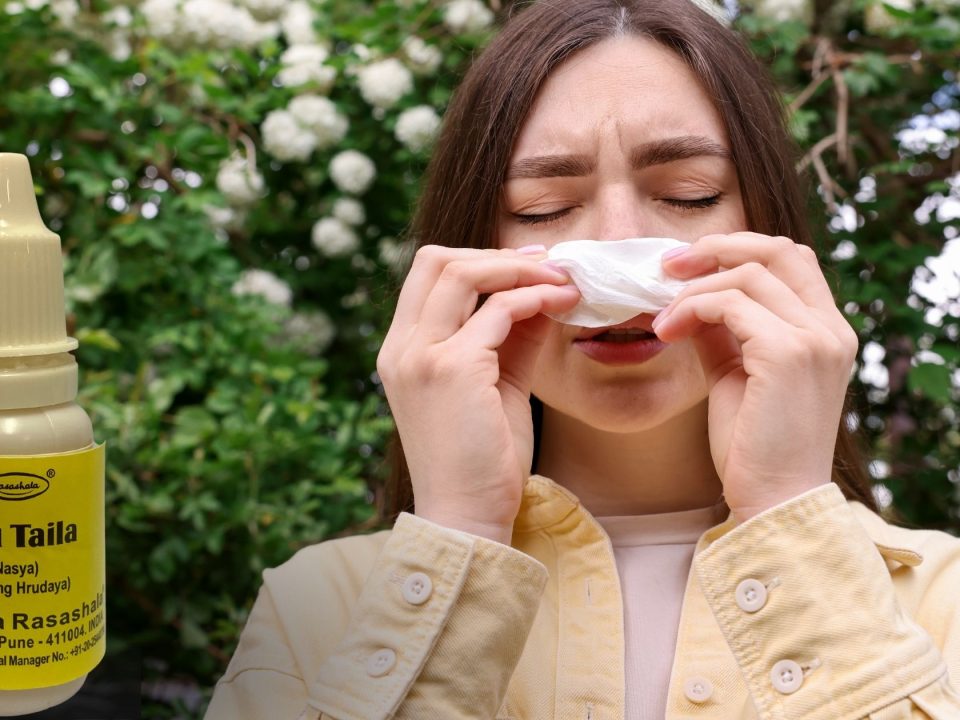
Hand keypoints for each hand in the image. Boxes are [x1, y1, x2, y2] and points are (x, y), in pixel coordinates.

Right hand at [376, 244, 579, 542]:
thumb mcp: (494, 387)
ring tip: (562, 280)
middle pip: (436, 259)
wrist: (467, 517)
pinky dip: (534, 299)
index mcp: (401, 351)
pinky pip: (498, 311)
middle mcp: (401, 347)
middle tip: (546, 264)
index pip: (426, 276)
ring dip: (519, 269)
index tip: (525, 264)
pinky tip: (562, 305)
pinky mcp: (453, 370)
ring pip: (463, 273)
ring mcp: (422, 356)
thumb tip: (543, 292)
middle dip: (496, 254)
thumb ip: (510, 338)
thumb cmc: (480, 460)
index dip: (477, 258)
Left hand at [652, 233, 858, 523]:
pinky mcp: (788, 353)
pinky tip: (668, 332)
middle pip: (778, 249)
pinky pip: (729, 304)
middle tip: (667, 266)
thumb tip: (689, 296)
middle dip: (717, 248)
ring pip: (745, 276)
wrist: (773, 501)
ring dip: (691, 290)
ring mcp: (815, 338)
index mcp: (827, 332)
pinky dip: (691, 309)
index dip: (736, 249)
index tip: (687, 264)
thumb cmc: (754, 446)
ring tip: (660, 320)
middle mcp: (831, 329)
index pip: (790, 259)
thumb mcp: (736, 375)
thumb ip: (722, 333)